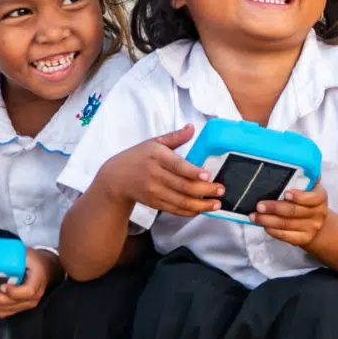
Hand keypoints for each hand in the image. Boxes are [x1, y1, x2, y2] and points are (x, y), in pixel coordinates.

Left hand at [0, 248, 59, 318]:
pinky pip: (4, 312)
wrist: (45, 270)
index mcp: (37, 282)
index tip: (2, 286)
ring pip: (6, 310)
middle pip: (13, 303)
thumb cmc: (34, 262)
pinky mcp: (19, 308)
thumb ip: (11, 258)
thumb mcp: (26, 255)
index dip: (14, 291)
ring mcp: (26, 305)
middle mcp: (33, 297)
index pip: (28, 291)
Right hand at [99, 124, 222, 216]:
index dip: (193, 172)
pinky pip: (175, 209)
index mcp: (157, 157)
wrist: (116, 178)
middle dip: (205, 190)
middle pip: (183, 186)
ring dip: (201, 205)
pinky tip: (202, 209)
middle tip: (221, 190)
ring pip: (181, 201)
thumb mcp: (154, 142)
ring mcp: (155, 192)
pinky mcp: (155, 203)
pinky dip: (190, 211)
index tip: (208, 175)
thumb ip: (175, 137)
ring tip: (217, 204)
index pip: (178, 166)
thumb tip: (192, 127)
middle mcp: (155, 175)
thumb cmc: (138, 157)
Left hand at [250, 182, 328, 246]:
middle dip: (274, 208)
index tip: (286, 193)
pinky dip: (274, 231)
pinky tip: (264, 226)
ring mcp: (312, 228)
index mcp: (320, 197)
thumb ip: (303, 177)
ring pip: (287, 225)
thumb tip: (290, 158)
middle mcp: (319, 213)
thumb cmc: (307, 201)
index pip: (312, 198)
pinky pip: (287, 236)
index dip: (299, 196)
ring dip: (268, 220)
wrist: (317, 224)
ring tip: (254, 216)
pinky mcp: (304, 239)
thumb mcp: (310, 188)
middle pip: (294, 212)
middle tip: (259, 205)